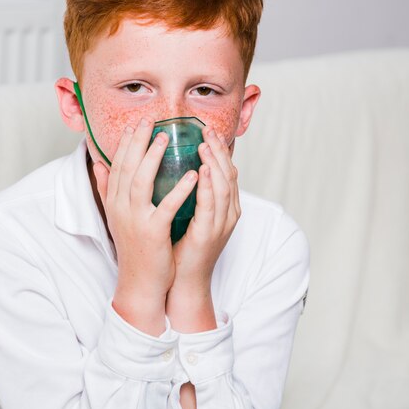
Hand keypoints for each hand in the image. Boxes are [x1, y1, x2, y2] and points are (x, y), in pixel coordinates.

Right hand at [93, 117, 198, 334]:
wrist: (140, 281)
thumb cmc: (134, 247)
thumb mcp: (117, 216)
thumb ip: (108, 189)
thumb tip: (98, 164)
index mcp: (114, 202)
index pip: (117, 165)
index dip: (125, 142)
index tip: (134, 123)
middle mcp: (120, 208)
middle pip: (126, 166)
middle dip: (137, 141)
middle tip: (150, 119)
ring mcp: (135, 219)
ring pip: (140, 181)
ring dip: (153, 157)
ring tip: (166, 138)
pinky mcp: (153, 232)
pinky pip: (166, 206)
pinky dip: (180, 189)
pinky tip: (193, 174)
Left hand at [167, 126, 240, 331]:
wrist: (182, 279)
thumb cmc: (180, 245)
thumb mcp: (186, 213)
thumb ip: (187, 191)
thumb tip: (179, 168)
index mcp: (222, 207)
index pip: (225, 172)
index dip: (219, 150)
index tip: (208, 131)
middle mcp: (227, 213)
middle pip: (229, 174)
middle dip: (219, 150)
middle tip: (208, 130)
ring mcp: (221, 224)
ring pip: (224, 186)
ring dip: (215, 163)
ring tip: (206, 143)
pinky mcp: (209, 234)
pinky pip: (211, 206)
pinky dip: (208, 186)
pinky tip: (203, 171)